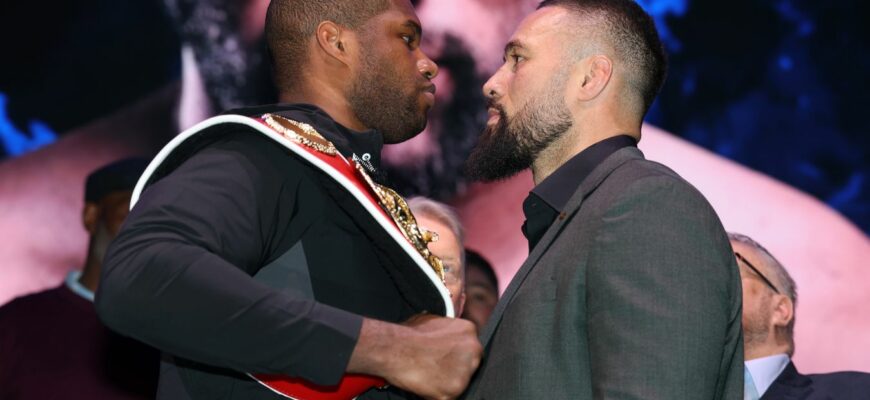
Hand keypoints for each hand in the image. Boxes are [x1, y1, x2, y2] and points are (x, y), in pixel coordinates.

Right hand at [349, 315, 481, 399]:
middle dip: (456, 368)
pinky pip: (448, 396)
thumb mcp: (433, 320)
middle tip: (438, 368)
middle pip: (471, 364)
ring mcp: (464, 372)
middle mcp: (473, 351)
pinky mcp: (454, 391)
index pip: (470, 347)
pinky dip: (437, 393)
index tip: (448, 357)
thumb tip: (445, 334)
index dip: (458, 354)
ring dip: (447, 381)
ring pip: (461, 382)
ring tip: (429, 375)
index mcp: (468, 331)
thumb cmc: (409, 335)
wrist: (395, 349)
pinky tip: (426, 384)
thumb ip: (447, 330)